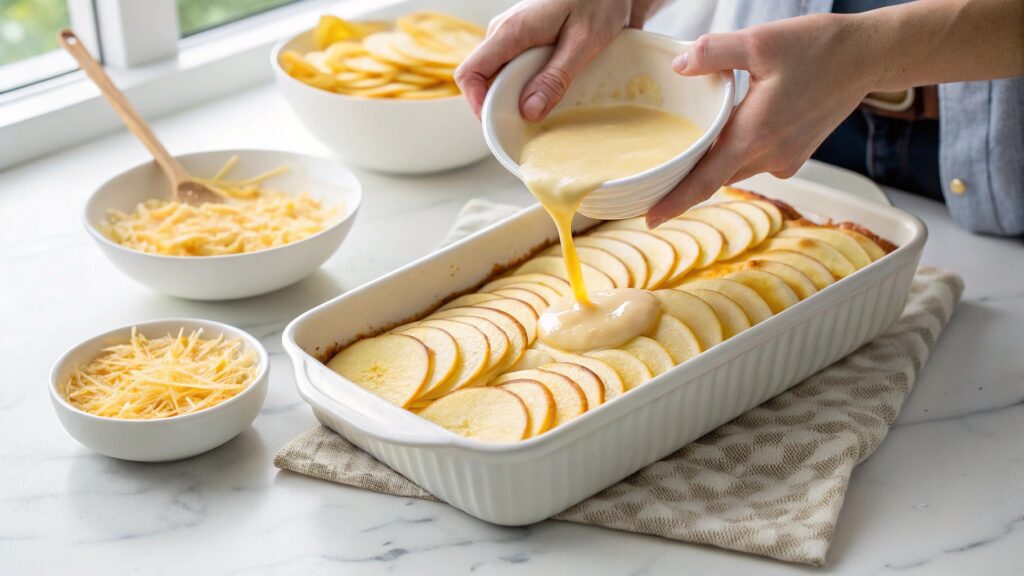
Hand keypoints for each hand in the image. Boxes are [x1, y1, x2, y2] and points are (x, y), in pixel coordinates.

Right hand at [456, 0, 663, 121]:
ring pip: (502, 77)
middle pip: (485, 80)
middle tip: (531, 126)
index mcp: (511, 31)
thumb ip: (555, 78)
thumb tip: (528, 112)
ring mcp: (514, 36)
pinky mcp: (528, 40)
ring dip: (519, 97)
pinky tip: (554, 93)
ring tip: (547, 110)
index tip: (500, 124)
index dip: (477, 104)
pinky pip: (518, 70)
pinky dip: (530, 86)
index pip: (470, 73)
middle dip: (502, 107)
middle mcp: (505, 33)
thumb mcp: (583, 43)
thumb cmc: (601, 1)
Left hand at [646, 14, 878, 226]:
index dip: (675, 203)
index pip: (704, 181)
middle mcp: (769, 155)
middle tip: (655, 181)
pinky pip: (756, 162)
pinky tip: (735, 129)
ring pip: (735, 169)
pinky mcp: (796, 155)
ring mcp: (785, 159)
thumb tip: (679, 67)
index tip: (650, 220)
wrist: (868, 55)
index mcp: (754, 135)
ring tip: (689, 150)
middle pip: (715, 178)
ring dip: (714, 163)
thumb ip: (714, 53)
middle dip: (686, 181)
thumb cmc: (819, 47)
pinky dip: (739, 152)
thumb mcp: (759, 41)